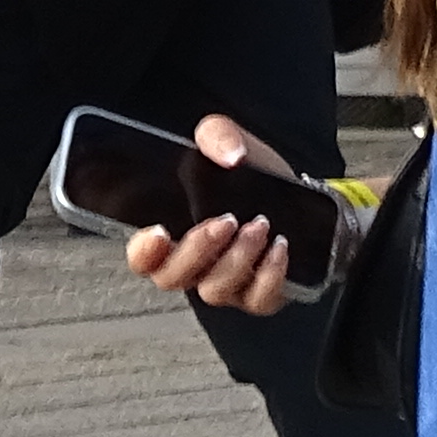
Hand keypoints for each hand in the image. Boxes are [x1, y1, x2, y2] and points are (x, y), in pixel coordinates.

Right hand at [121, 113, 304, 316]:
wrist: (295, 192)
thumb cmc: (250, 173)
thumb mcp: (229, 142)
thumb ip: (217, 135)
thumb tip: (230, 154)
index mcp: (172, 234)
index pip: (141, 258)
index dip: (144, 253)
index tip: (160, 232)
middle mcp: (193, 265)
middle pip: (172, 278)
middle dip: (198, 250)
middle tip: (227, 221)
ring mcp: (225, 284)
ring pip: (214, 290)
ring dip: (237, 259)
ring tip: (260, 225)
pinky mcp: (259, 294)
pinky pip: (258, 301)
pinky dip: (269, 276)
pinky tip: (279, 246)